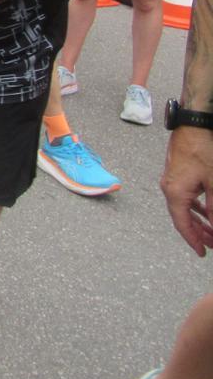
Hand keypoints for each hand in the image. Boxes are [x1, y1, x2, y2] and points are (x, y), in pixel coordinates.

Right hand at [160, 127, 212, 256]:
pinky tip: (205, 212)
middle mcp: (169, 189)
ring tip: (211, 232)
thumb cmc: (202, 150)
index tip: (203, 253)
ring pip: (184, 208)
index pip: (182, 224)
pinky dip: (195, 208)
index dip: (193, 240)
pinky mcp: (177, 175)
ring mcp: (171, 181)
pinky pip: (185, 198)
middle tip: (212, 245)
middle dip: (198, 233)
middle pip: (182, 218)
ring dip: (198, 221)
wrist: (192, 126)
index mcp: (175, 193)